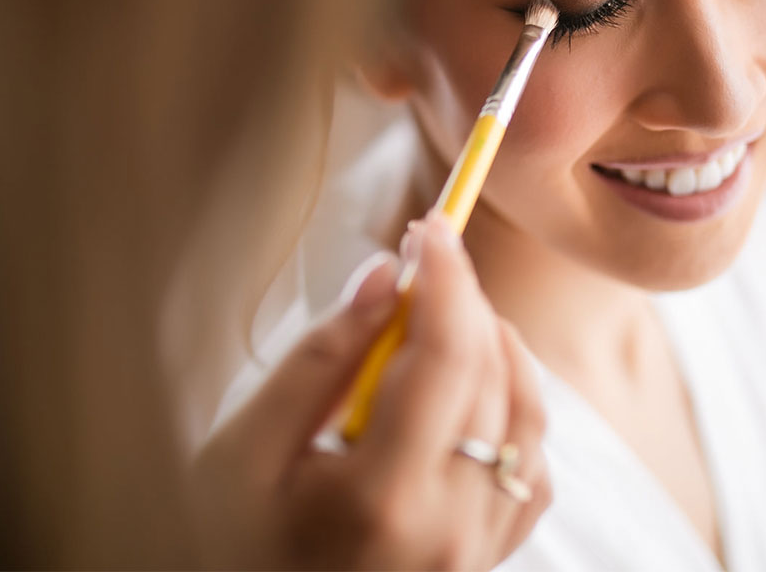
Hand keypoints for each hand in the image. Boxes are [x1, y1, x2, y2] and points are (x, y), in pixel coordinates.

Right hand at [189, 212, 551, 569]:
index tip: (433, 227)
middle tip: (427, 262)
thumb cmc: (234, 549)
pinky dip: (513, 411)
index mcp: (383, 498)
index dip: (447, 279)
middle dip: (465, 302)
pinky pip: (531, 466)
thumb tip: (387, 275)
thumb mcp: (242, 456)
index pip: (446, 356)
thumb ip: (317, 362)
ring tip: (443, 323)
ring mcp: (478, 549)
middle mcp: (449, 527)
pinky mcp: (490, 559)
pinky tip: (464, 396)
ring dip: (497, 350)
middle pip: (491, 376)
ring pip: (528, 416)